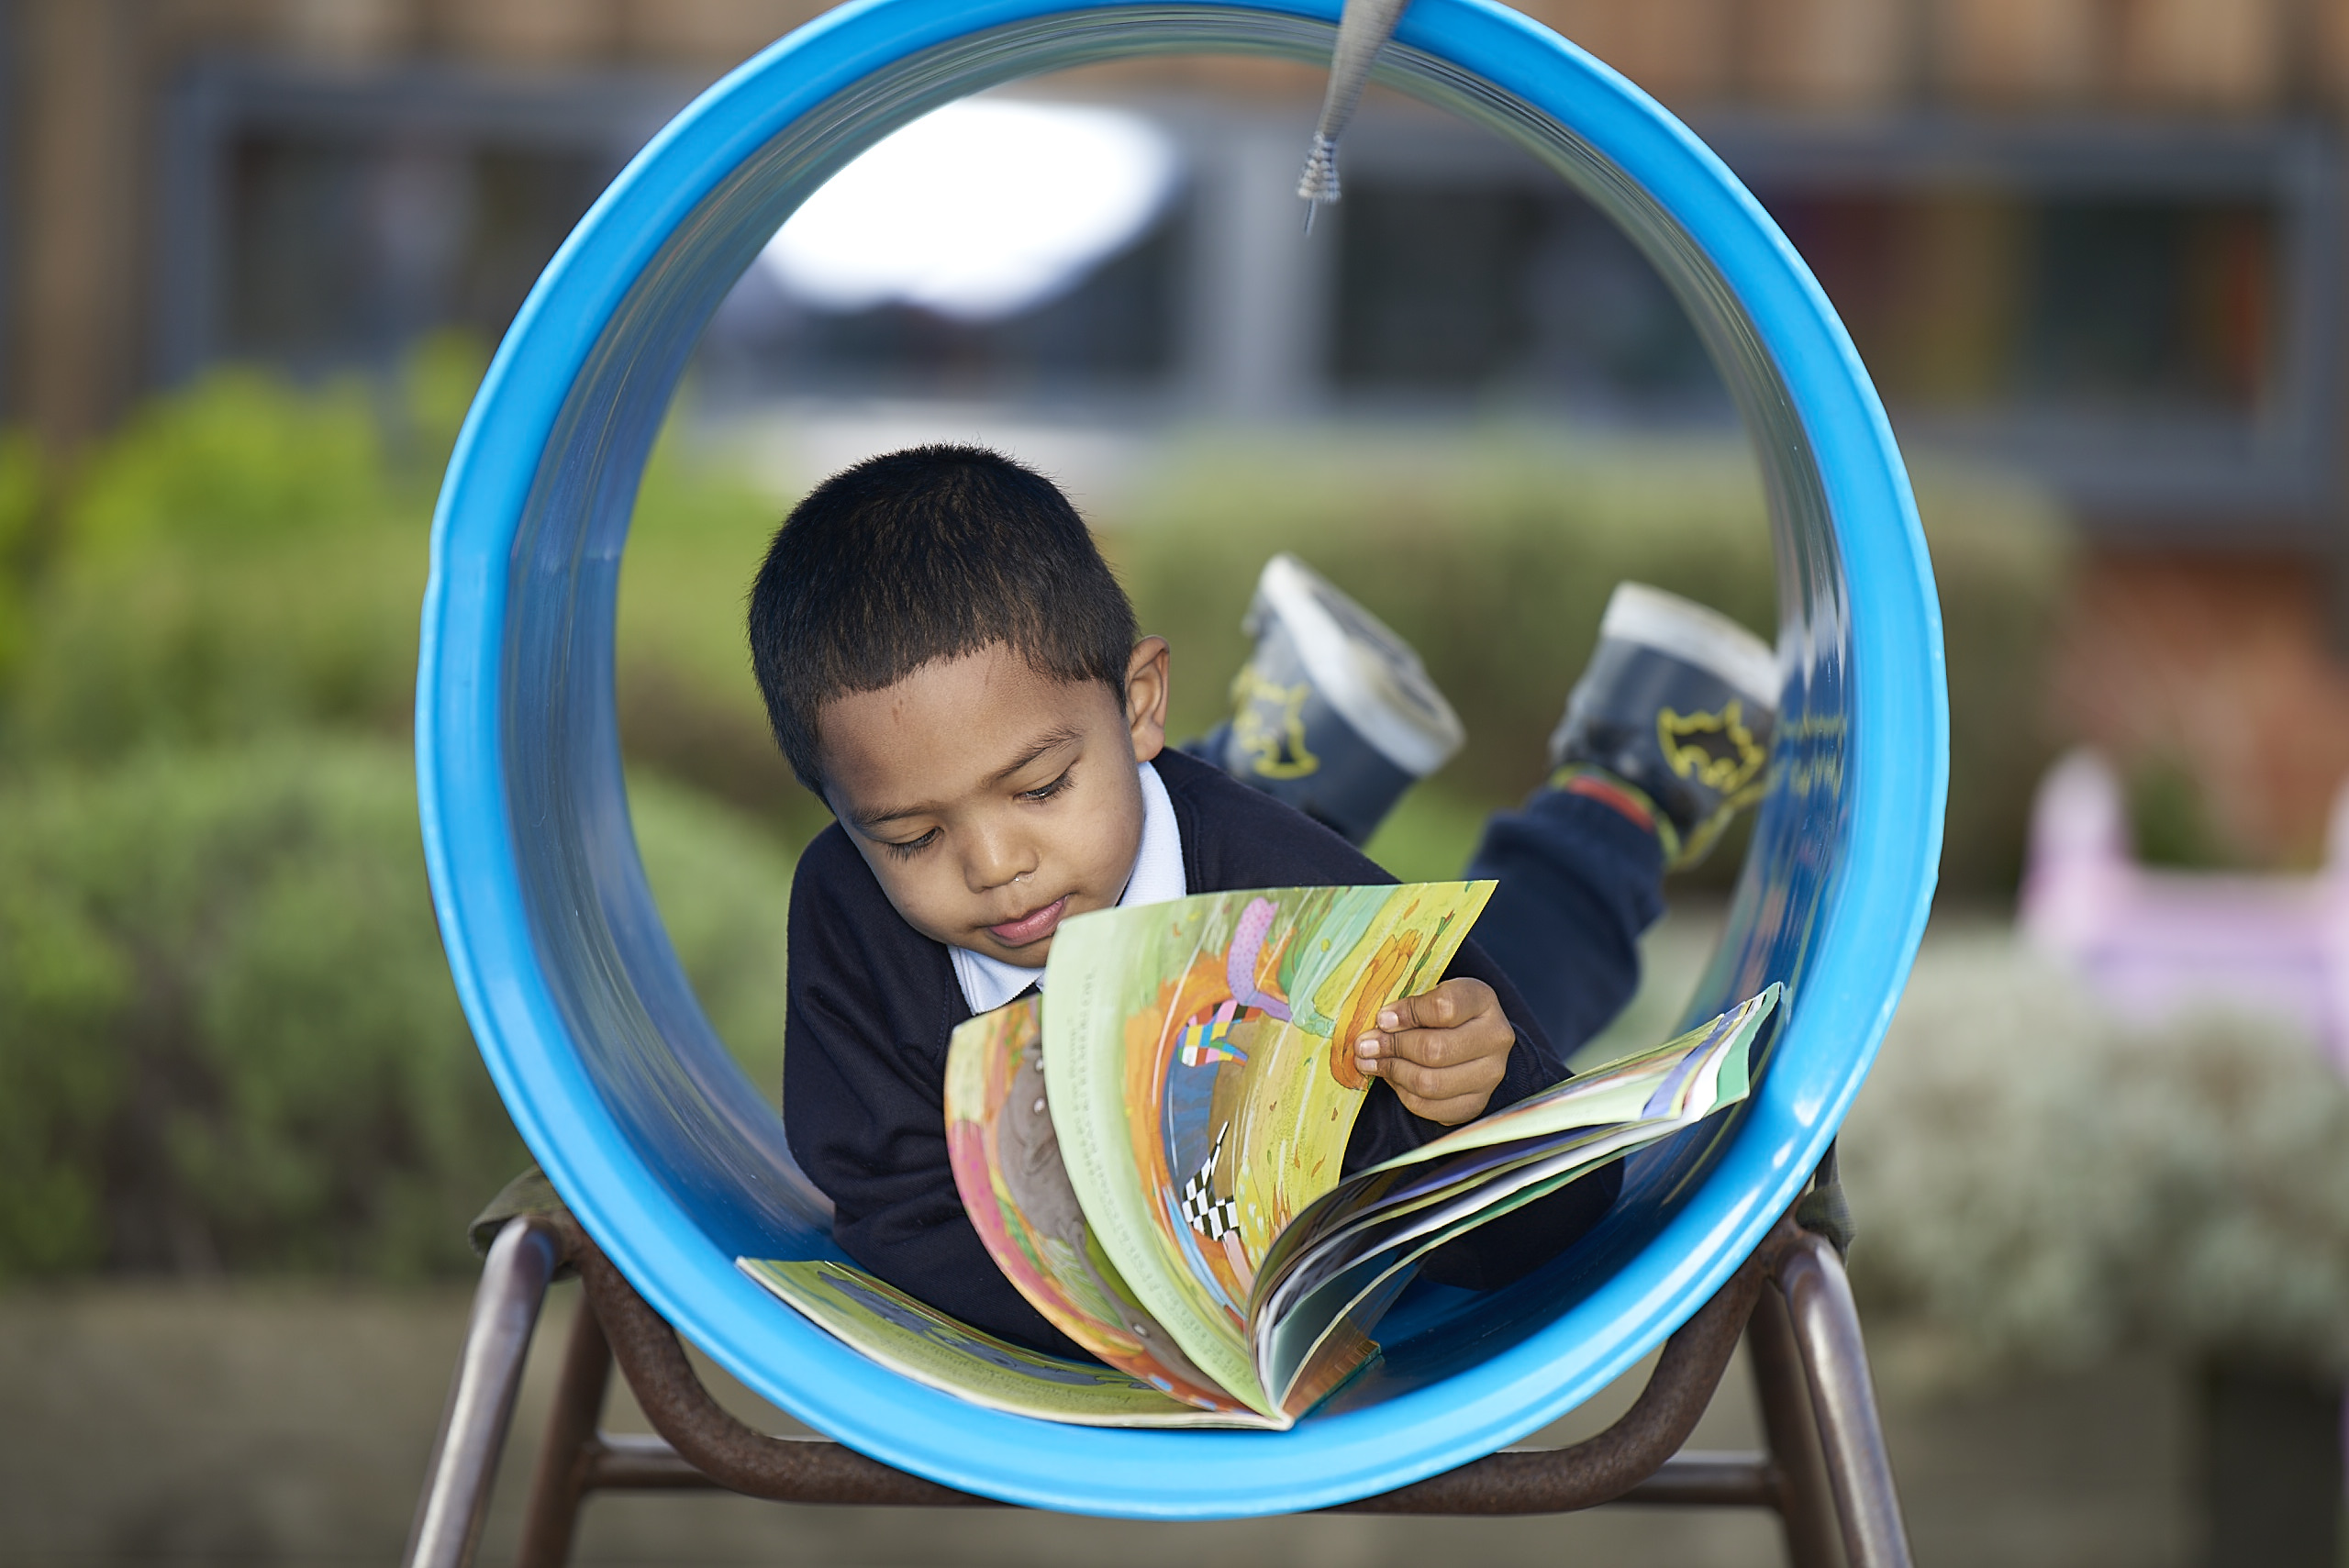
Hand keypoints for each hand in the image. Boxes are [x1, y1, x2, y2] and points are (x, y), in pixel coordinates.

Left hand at [1353, 977, 1513, 1125]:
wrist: (1470, 1036)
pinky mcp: (1476, 1103)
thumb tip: (1377, 1030)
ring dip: (1393, 1073)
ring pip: (1430, 1083)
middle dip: (1392, 1048)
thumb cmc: (1441, 1012)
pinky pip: (1431, 1108)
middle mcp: (1495, 1038)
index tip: (1382, 1018)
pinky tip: (1394, 1079)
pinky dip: (1404, 1094)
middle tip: (1366, 1046)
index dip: (1407, 1014)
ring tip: (1372, 1062)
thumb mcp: (1429, 994)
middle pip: (1434, 1049)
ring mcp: (1490, 1074)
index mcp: (1482, 1000)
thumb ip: (1406, 1006)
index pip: (1444, 1008)